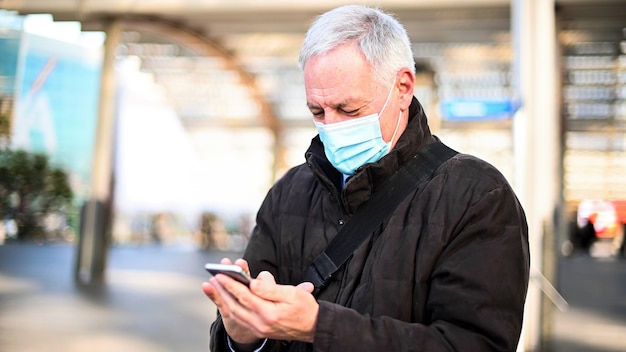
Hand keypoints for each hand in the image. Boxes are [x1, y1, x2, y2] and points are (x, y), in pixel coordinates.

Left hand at [202, 258, 318, 343]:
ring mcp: (259, 329)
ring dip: (224, 300)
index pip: (245, 296)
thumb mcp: (292, 293)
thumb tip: (253, 282)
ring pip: (235, 314)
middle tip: (213, 278)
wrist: (314, 327)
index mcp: (269, 313)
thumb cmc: (305, 308)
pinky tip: (226, 300)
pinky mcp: (259, 331)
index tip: (220, 275)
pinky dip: (231, 309)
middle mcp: (261, 324)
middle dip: (223, 291)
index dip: (231, 285)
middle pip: (236, 306)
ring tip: (216, 286)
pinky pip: (240, 319)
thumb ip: (271, 289)